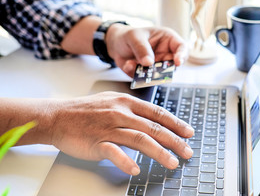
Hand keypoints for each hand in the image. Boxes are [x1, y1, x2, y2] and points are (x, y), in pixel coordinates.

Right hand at [49, 92, 193, 174]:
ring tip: (172, 163)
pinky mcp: (97, 142)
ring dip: (159, 152)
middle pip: (154, 128)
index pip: (158, 113)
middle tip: (188, 152)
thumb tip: (153, 119)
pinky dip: (126, 161)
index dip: (176, 123)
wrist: (58, 116)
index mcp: (127, 102)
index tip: (189, 133)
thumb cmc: (86, 110)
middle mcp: (121, 113)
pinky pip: (114, 152)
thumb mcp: (113, 100)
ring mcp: (109, 127)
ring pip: (140, 139)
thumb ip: (133, 109)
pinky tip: (136, 169)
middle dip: (175, 141)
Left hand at [105, 25, 187, 76]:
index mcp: (167, 40)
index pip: (181, 47)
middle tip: (151, 67)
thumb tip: (149, 63)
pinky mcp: (149, 75)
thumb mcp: (134, 37)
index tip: (177, 62)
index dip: (182, 55)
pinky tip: (128, 64)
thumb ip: (142, 48)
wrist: (116, 45)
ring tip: (133, 64)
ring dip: (148, 73)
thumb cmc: (129, 36)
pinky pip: (146, 79)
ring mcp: (157, 66)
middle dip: (163, 69)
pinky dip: (136, 75)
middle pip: (173, 65)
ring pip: (160, 75)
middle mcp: (165, 54)